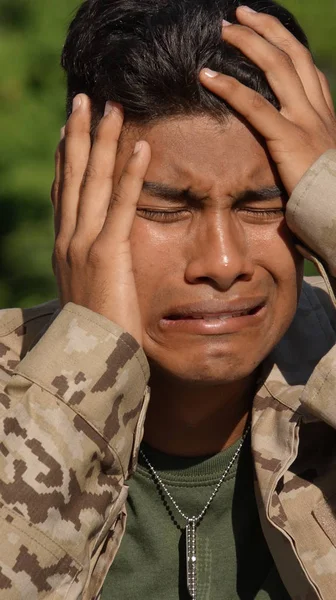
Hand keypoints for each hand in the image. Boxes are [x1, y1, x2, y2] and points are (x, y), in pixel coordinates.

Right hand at [51, 95, 150, 345]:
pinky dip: (131, 174)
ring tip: (110, 107)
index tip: (72, 129)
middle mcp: (69, 239)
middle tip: (84, 100)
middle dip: (79, 135)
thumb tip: (105, 259)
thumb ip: (96, 270)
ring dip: (102, 141)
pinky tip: (141, 146)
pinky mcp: (107, 254)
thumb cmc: (96, 333)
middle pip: (73, 176)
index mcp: (65, 248)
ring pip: (91, 182)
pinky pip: (121, 205)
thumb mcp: (90, 294)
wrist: (88, 361)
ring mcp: (84, 244)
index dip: (67, 157)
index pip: (65, 193)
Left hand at [200, 6, 335, 195]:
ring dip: (249, 43)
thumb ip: (302, 143)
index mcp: (325, 112)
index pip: (306, 67)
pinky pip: (256, 106)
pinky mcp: (288, 138)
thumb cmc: (325, 193)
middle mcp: (317, 109)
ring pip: (277, 67)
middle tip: (240, 14)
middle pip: (293, 54)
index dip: (285, 43)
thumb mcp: (317, 159)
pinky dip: (229, 88)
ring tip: (224, 30)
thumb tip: (286, 143)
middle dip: (266, 29)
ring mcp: (305, 120)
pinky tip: (206, 76)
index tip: (264, 30)